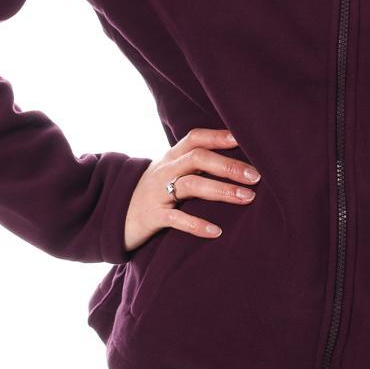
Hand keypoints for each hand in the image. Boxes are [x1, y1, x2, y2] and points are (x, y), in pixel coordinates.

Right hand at [123, 127, 259, 250]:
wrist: (113, 215)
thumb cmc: (155, 192)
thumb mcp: (171, 171)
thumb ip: (196, 164)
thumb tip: (239, 162)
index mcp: (172, 157)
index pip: (196, 138)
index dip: (219, 136)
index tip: (244, 138)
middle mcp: (165, 170)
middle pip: (197, 158)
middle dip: (228, 165)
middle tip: (256, 176)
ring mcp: (158, 192)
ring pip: (190, 185)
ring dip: (221, 190)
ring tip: (247, 198)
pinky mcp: (153, 216)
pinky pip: (176, 219)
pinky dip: (197, 224)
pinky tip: (217, 232)